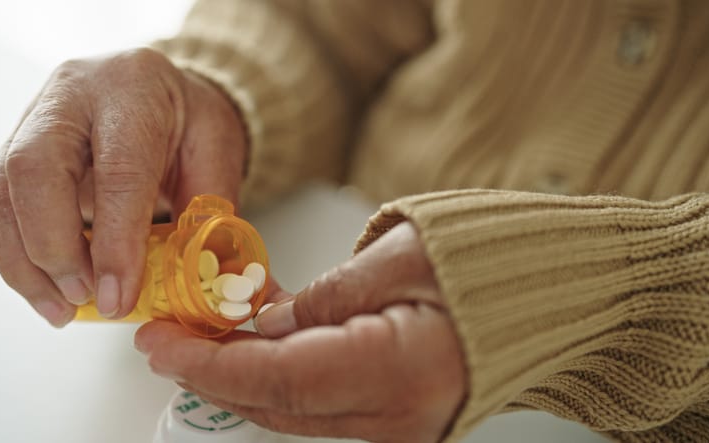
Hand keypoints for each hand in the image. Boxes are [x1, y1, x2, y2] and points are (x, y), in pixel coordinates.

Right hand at [0, 48, 246, 325]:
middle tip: (85, 297)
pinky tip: (45, 290)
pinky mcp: (10, 149)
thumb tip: (185, 278)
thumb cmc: (189, 122)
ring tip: (61, 309)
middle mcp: (71, 94)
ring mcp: (31, 119)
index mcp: (133, 87)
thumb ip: (206, 210)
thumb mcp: (218, 153)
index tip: (118, 296)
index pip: (117, 168)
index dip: (115, 240)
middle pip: (36, 169)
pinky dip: (14, 257)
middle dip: (54, 248)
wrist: (159, 91)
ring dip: (24, 263)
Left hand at [135, 222, 467, 442]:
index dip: (211, 363)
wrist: (545, 296)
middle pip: (279, 405)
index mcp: (400, 369)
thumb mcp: (398, 256)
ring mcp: (398, 424)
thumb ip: (324, 297)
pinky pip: (321, 404)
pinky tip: (257, 345)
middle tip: (168, 338)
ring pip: (295, 411)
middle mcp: (398, 415)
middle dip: (212, 373)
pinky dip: (279, 377)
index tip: (162, 343)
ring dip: (242, 376)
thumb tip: (266, 323)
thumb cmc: (489, 264)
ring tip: (205, 336)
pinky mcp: (396, 417)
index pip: (281, 379)